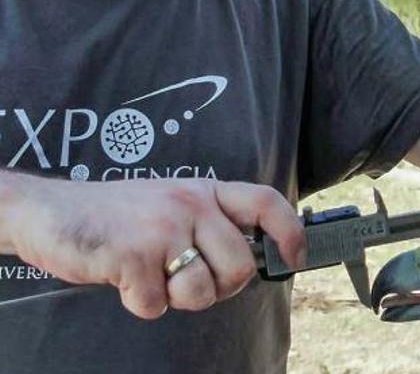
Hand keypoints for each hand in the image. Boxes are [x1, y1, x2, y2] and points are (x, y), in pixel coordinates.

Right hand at [0, 175, 304, 318]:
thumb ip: (207, 225)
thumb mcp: (169, 204)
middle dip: (221, 288)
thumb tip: (247, 262)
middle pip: (240, 266)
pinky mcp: (134, 253)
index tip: (296, 258)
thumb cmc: (115, 216)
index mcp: (203, 191)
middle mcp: (189, 203)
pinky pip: (156, 304)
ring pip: (203, 290)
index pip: (265, 202)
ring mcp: (162, 226)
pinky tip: (123, 279)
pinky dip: (138, 303)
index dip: (290, 232)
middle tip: (187, 279)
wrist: (48, 211)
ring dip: (176, 298)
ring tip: (151, 275)